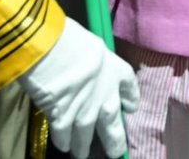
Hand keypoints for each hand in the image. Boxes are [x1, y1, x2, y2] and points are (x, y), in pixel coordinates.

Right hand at [18, 18, 139, 158]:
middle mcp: (105, 96)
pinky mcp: (63, 118)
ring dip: (83, 146)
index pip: (130, 87)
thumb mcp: (94, 46)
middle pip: (112, 124)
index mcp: (117, 72)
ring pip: (86, 135)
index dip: (131, 98)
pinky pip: (64, 135)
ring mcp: (85, 111)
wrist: (57, 54)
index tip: (131, 107)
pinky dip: (63, 141)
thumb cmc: (75, 41)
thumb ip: (96, 60)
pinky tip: (64, 147)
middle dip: (114, 139)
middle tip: (115, 152)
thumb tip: (89, 59)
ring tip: (82, 155)